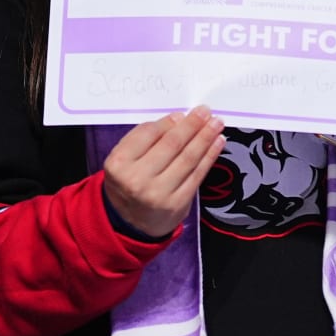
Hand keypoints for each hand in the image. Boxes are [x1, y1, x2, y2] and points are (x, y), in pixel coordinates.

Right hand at [102, 106, 225, 238]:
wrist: (129, 223)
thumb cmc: (128, 182)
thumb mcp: (124, 158)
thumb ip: (145, 138)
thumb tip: (178, 119)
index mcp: (119, 163)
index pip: (147, 134)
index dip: (169, 122)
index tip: (183, 113)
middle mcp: (137, 179)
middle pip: (171, 145)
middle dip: (192, 125)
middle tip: (206, 112)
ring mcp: (158, 193)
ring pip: (187, 158)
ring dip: (205, 138)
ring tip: (216, 124)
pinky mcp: (177, 203)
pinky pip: (197, 174)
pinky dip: (209, 156)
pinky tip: (217, 143)